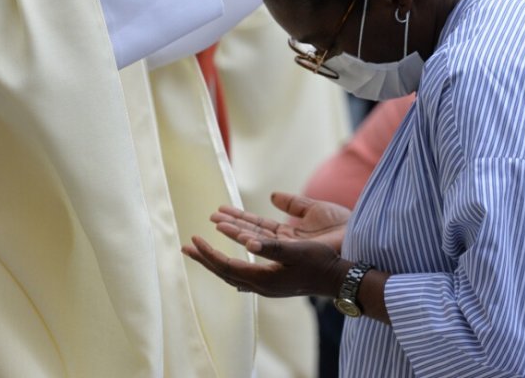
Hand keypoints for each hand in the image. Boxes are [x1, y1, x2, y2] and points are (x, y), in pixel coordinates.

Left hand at [183, 232, 346, 298]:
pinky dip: (231, 265)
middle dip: (204, 259)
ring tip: (201, 250)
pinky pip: (244, 274)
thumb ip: (272, 247)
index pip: (226, 266)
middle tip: (185, 248)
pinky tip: (230, 263)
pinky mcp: (273, 282)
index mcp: (264, 279)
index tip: (193, 239)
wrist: (339, 279)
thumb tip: (247, 242)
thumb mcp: (297, 250)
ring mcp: (267, 285)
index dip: (208, 253)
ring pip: (233, 273)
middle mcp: (262, 286)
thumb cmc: (320, 262)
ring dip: (215, 260)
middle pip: (224, 272)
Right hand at [213, 191, 350, 252]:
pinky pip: (271, 248)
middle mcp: (284, 245)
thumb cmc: (343, 226)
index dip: (237, 218)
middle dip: (229, 226)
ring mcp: (288, 251)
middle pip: (250, 234)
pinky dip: (255, 242)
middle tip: (209, 219)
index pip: (256, 226)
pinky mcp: (296, 255)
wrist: (361, 238)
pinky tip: (241, 238)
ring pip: (255, 241)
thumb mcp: (313, 209)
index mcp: (288, 235)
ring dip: (235, 232)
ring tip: (216, 224)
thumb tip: (272, 195)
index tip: (219, 211)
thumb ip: (292, 203)